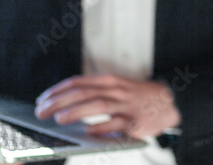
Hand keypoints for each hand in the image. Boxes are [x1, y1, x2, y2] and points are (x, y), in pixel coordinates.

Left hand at [34, 73, 180, 138]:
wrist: (169, 102)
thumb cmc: (137, 97)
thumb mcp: (117, 88)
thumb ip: (95, 93)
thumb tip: (65, 104)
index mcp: (110, 81)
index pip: (78, 82)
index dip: (58, 90)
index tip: (42, 99)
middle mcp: (117, 90)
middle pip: (84, 92)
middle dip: (60, 101)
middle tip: (42, 111)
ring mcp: (126, 105)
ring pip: (98, 105)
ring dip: (77, 112)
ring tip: (59, 119)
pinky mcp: (135, 121)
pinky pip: (116, 124)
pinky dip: (101, 127)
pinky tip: (88, 131)